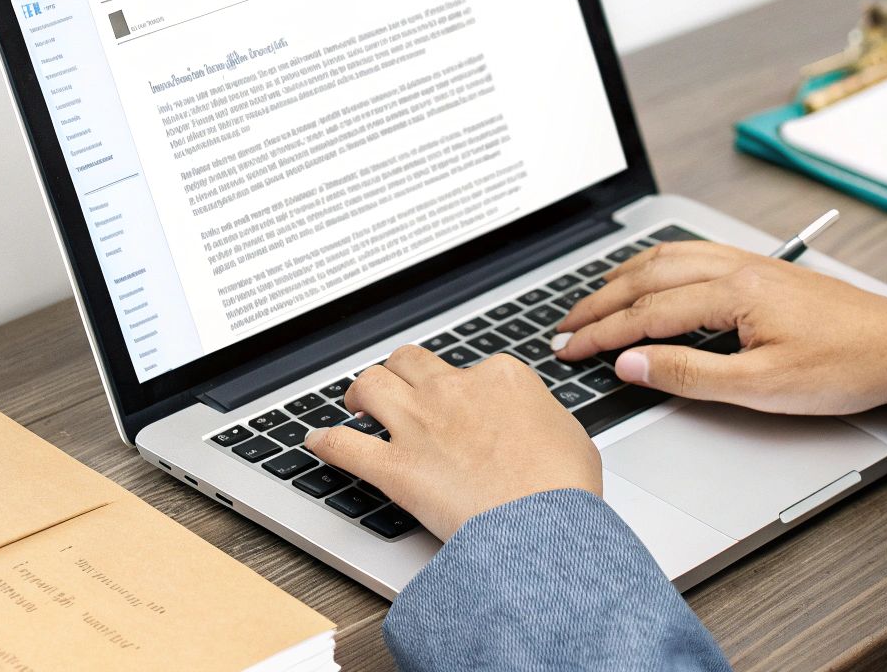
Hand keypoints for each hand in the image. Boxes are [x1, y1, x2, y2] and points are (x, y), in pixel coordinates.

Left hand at [306, 344, 600, 539]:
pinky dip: (325, 443)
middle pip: (410, 362)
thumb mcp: (570, 435)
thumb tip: (534, 425)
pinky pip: (344, 446)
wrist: (540, 524)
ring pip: (370, 385)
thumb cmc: (562, 487)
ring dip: (358, 392)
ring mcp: (419, 425)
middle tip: (396, 388)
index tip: (457, 402)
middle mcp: (453, 390)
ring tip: (355, 403)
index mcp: (500, 377)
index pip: (467, 367)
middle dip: (400, 372)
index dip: (459, 386)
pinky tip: (317, 443)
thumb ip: (541, 418)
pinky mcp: (395, 466)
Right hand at [551, 240, 886, 413]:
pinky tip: (650, 276)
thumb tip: (633, 365)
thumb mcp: (762, 387)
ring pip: (667, 258)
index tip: (569, 350)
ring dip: (622, 279)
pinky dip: (655, 266)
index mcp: (732, 292)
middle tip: (564, 327)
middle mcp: (735, 266)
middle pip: (647, 277)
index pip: (647, 314)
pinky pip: (691, 255)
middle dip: (599, 303)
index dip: (602, 334)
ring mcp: (748, 263)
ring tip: (593, 301)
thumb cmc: (845, 366)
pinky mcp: (760, 268)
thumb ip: (691, 374)